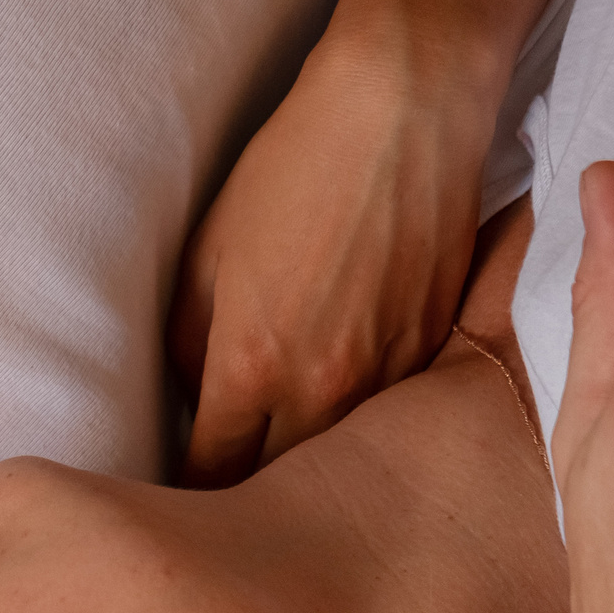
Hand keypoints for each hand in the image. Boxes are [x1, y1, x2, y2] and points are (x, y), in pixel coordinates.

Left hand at [169, 30, 498, 486]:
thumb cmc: (292, 169)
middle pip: (278, 483)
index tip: (179, 505)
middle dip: (249, 497)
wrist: (404, 107)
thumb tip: (192, 396)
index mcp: (252, 367)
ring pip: (341, 456)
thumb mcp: (205, 255)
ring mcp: (388, 373)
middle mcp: (323, 387)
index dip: (190, 494)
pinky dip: (364, 419)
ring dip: (312, 466)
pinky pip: (390, 411)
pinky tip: (348, 411)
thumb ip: (188, 344)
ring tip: (292, 478)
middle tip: (229, 502)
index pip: (211, 473)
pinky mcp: (435, 348)